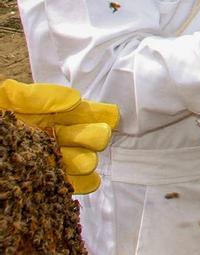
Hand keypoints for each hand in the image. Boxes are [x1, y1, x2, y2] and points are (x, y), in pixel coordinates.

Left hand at [0, 79, 118, 193]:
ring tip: (78, 161)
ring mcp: (50, 161)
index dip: (99, 114)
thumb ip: (37, 96)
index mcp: (48, 114)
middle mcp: (54, 137)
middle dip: (92, 137)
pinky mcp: (43, 184)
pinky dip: (81, 183)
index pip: (84, 112)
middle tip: (90, 138)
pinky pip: (72, 184)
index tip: (107, 117)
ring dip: (84, 160)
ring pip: (84, 162)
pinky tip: (83, 179)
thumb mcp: (6, 98)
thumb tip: (75, 100)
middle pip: (90, 137)